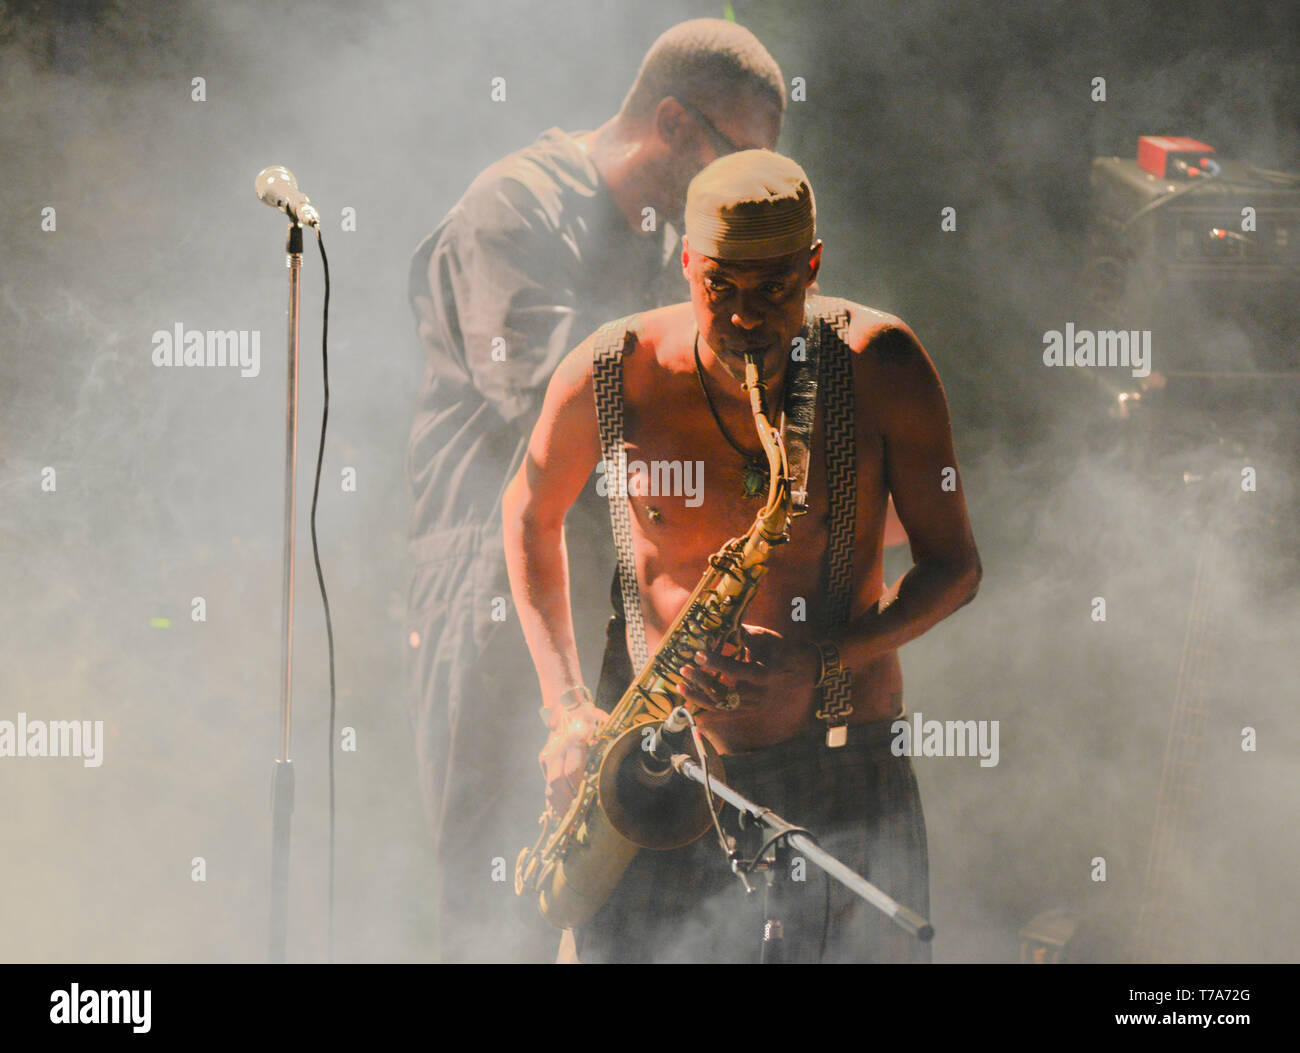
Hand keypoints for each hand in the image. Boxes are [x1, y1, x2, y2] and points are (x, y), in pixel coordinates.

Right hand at [538, 701, 606, 812]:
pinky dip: (551, 799)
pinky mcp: (543, 759)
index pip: (573, 771)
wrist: (566, 708)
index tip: (585, 801)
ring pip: (549, 785)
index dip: (578, 788)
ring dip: (557, 804)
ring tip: (565, 820)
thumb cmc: (589, 717)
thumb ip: (612, 737)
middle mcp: (558, 749)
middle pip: (557, 782)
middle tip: (575, 817)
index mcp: (574, 741)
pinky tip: (557, 812)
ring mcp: (548, 755)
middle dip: (566, 802)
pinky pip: (546, 782)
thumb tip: (629, 748)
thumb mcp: (602, 722)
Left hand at [676, 625, 820, 739]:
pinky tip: (692, 708)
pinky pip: (728, 715)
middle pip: (726, 693)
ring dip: (699, 698)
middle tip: (684, 669)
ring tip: (681, 687)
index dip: (716, 663)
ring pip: (723, 707)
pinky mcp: (753, 711)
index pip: (737, 671)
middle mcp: (761, 695)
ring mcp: (757, 706)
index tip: (698, 654)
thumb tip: (719, 625)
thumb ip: (744, 635)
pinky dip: (709, 713)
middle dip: (701, 681)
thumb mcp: (768, 639)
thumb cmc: (785, 650)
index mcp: (767, 675)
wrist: (806, 671)